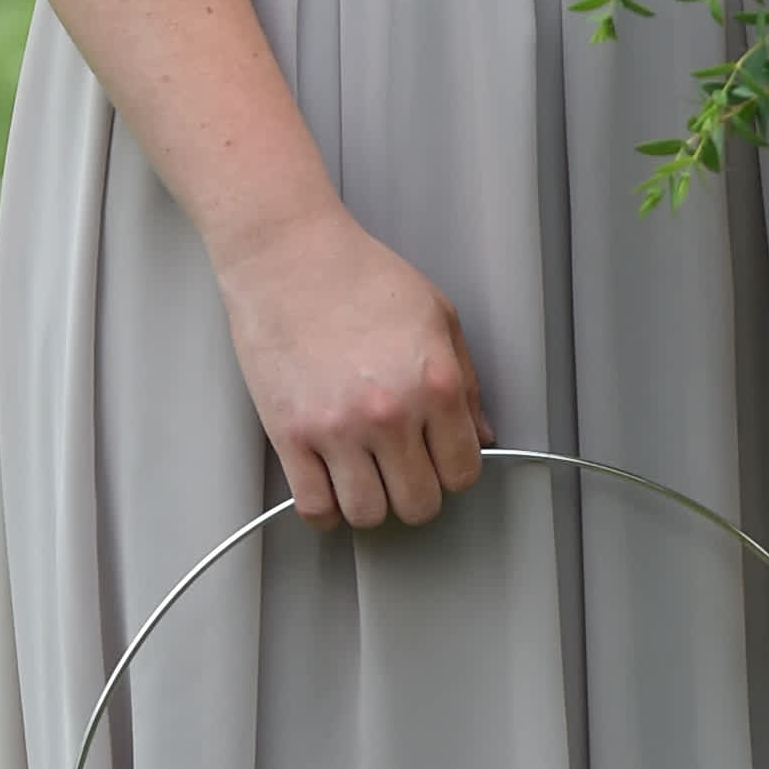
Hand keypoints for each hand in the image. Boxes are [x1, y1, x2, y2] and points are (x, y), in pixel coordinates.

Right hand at [210, 199, 490, 531]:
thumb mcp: (437, 316)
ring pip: (367, 514)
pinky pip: (314, 505)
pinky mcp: (290, 434)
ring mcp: (337, 428)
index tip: (440, 463)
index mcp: (435, 384)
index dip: (454, 471)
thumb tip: (480, 434)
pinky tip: (330, 486)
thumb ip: (465, 382)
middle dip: (417, 494)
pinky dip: (326, 510)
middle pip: (418, 503)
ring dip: (372, 504)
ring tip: (366, 478)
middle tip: (405, 474)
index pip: (462, 470)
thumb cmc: (359, 274)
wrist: (288, 254)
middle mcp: (390, 414)